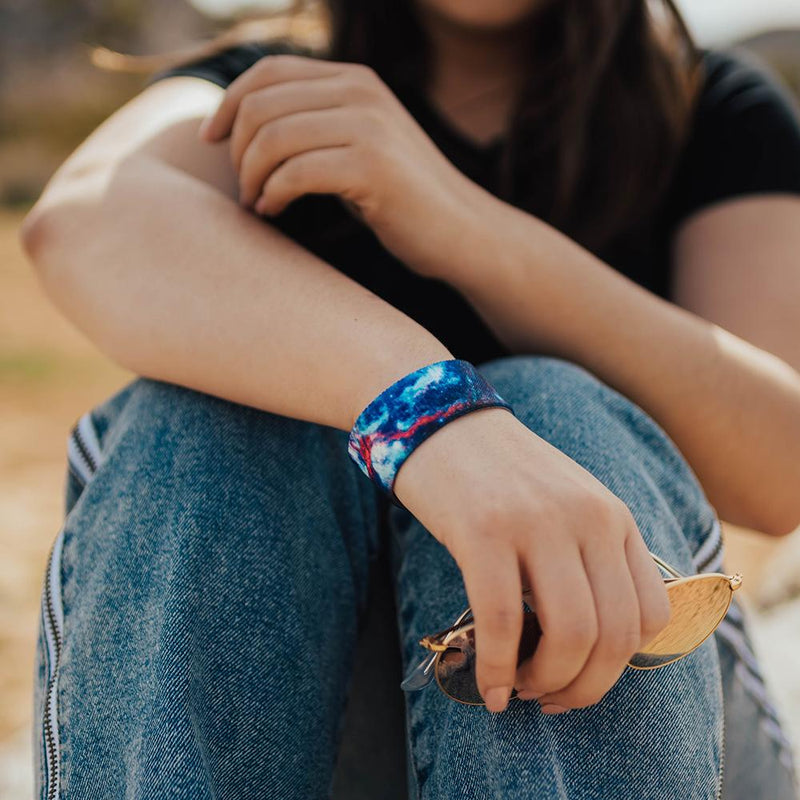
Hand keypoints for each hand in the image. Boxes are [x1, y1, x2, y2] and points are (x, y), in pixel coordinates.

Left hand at [198, 53, 485, 278]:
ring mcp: (369, 126)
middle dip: (237, 151)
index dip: (227, 103)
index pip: (269, 72)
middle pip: (262, 106)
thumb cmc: (403, 199)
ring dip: (251, 176)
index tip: (209, 140)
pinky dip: (273, 194)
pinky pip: (295, 172)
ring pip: (272, 138)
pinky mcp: (373, 166)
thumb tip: (249, 126)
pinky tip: (275, 212)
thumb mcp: (360, 147)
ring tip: (257, 204)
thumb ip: (317, 126)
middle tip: (245, 188)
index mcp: (355, 81)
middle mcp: (361, 92)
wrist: (463, 232)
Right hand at [393, 407, 670, 713]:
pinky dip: (497, 669)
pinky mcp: (483, 531)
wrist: (440, 420)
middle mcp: (587, 518)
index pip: (650, 616)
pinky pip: (502, 622)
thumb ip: (587, 558)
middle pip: (614, 636)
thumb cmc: (499, 474)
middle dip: (583, 688)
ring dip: (545, 683)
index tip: (580, 679)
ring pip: (570, 635)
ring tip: (517, 689)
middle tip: (547, 699)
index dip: (619, 667)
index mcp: (613, 516)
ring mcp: (537, 523)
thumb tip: (586, 644)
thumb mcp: (564, 506)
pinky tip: (487, 687)